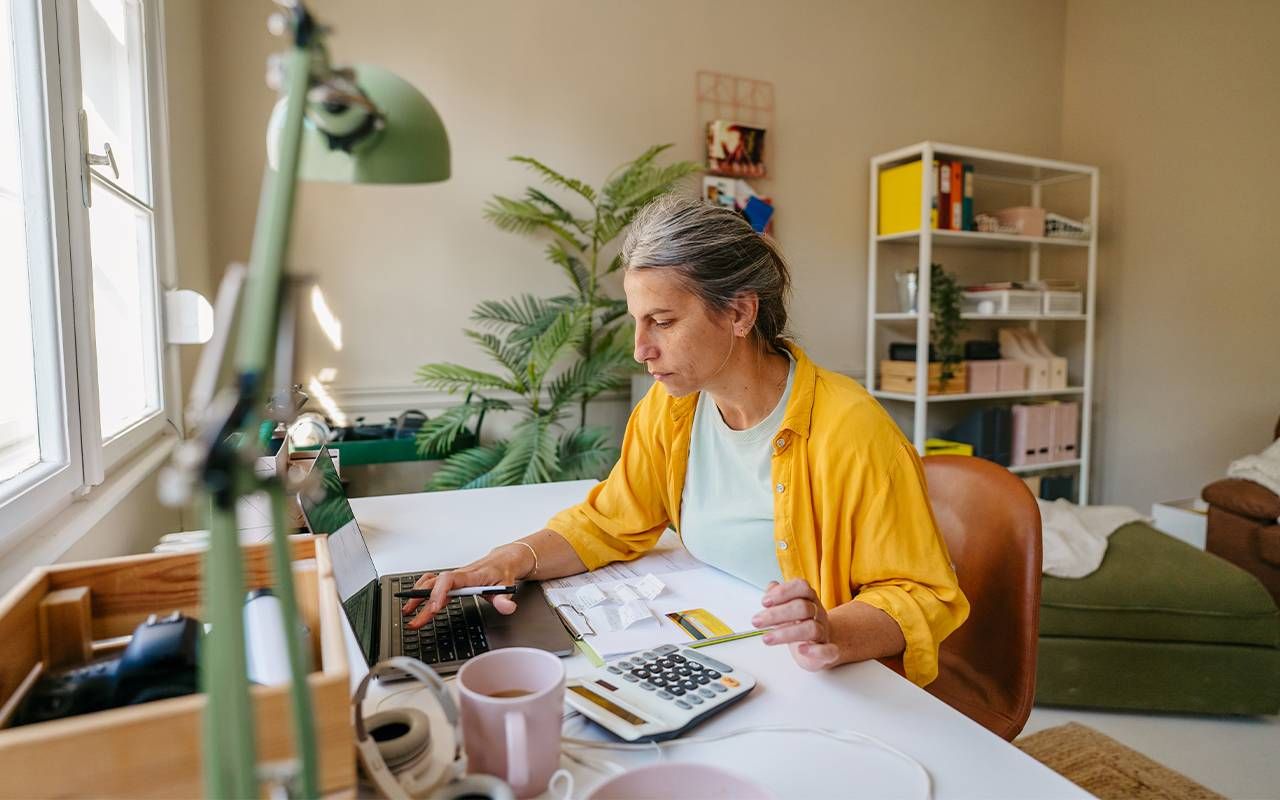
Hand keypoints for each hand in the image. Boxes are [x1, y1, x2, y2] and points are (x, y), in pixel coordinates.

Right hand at [401, 543, 531, 629]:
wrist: (503, 561)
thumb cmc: (502, 571)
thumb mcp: (507, 585)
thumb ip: (505, 599)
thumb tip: (506, 607)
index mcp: (470, 576)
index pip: (449, 580)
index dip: (439, 592)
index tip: (433, 608)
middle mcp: (459, 576)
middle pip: (434, 584)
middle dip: (421, 600)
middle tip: (413, 618)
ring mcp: (454, 579)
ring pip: (430, 583)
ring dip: (417, 596)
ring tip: (408, 611)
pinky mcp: (452, 582)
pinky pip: (433, 585)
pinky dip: (422, 592)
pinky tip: (417, 603)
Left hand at [751, 579, 839, 670]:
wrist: (821, 648)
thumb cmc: (801, 627)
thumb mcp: (788, 609)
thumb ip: (778, 597)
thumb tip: (771, 586)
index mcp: (809, 600)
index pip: (802, 588)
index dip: (783, 592)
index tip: (765, 602)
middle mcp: (818, 614)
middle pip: (803, 608)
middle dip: (776, 614)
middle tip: (757, 621)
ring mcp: (824, 633)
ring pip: (812, 628)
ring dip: (786, 633)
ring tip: (767, 638)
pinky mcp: (828, 652)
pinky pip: (828, 650)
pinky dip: (815, 650)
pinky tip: (801, 650)